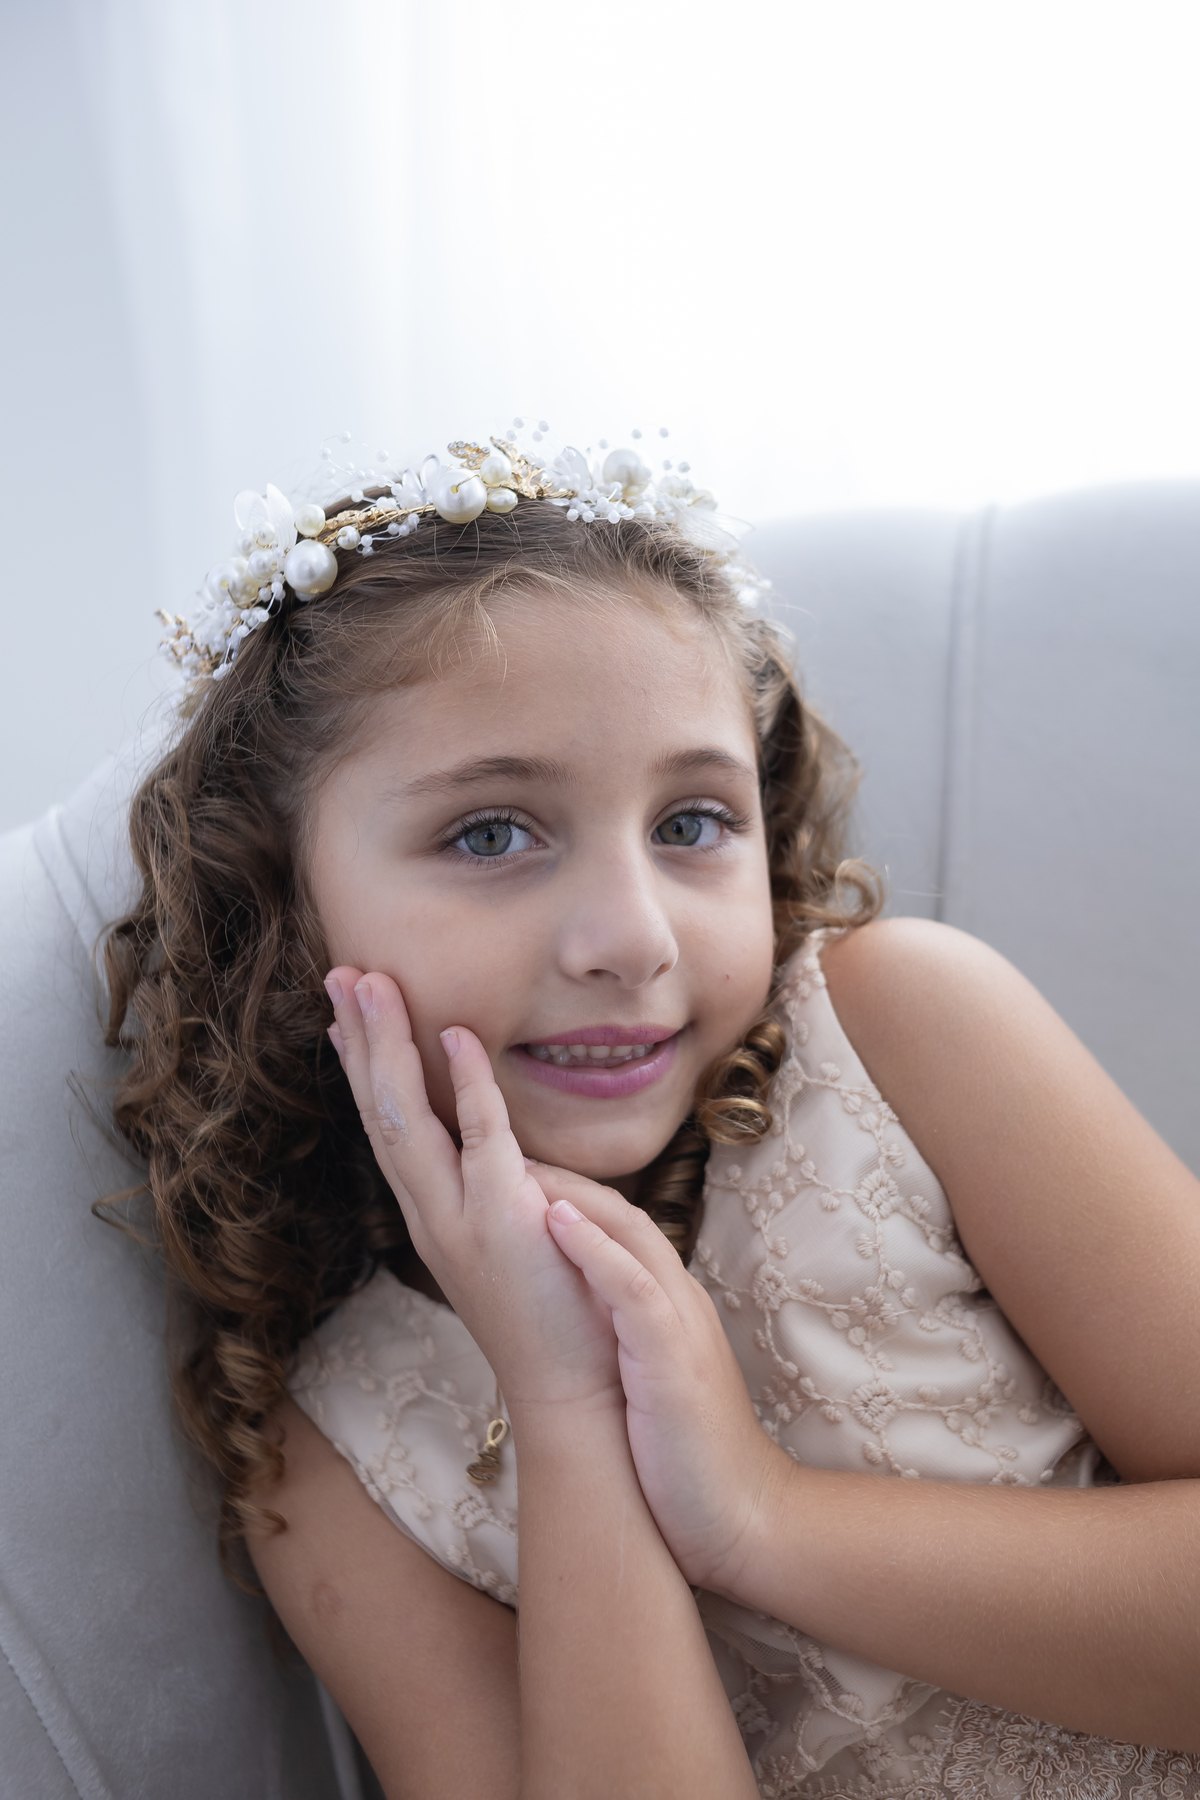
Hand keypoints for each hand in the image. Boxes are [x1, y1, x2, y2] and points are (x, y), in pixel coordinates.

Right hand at [325, 966, 624, 1415]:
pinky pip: (481, 1136)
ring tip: (371, 983)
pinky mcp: (505, 1217)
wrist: (572, 1392)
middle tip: (341, 973)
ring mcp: (460, 1216)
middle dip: (361, 1037)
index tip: (346, 1011)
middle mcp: (431, 1213)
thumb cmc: (555, 1314)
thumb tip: (498, 1144)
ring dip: (388, 1046)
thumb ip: (500, 1188)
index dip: (364, 1065)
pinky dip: (466, 1083)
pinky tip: (456, 1035)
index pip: (387, 1124)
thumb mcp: (513, 1239)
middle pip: (381, 1110)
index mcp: (432, 1214)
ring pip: (408, 1116)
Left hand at [541, 1168, 794, 1592]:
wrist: (743, 1523)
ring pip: (629, 1235)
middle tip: (500, 1149)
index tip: (508, 1175)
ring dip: (571, 1195)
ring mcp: (680, 1326)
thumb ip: (620, 1344)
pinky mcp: (674, 1360)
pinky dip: (594, 1250)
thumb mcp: (647, 1384)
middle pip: (621, 1213)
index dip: (565, 1195)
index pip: (618, 1227)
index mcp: (668, 1307)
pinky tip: (552, 1221)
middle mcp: (678, 1301)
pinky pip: (633, 1287)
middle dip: (560, 1178)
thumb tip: (570, 1325)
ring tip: (515, 1166)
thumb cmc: (686, 1463)